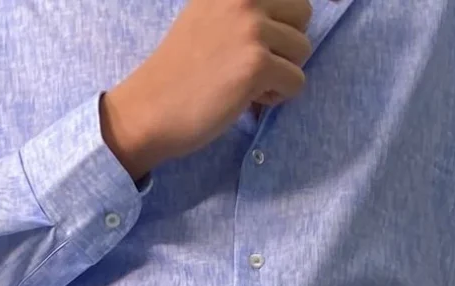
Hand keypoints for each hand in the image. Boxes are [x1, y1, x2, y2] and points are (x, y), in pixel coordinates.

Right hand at [101, 0, 312, 182]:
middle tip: (256, 63)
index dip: (282, 20)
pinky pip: (296, 81)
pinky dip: (277, 97)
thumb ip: (241, 7)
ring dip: (282, 72)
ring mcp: (251, 29)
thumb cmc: (181, 68)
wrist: (151, 106)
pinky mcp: (256, 65)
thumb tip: (285, 16)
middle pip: (303, 13)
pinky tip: (248, 99)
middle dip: (287, 43)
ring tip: (249, 82)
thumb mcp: (208, 13)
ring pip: (303, 50)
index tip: (261, 41)